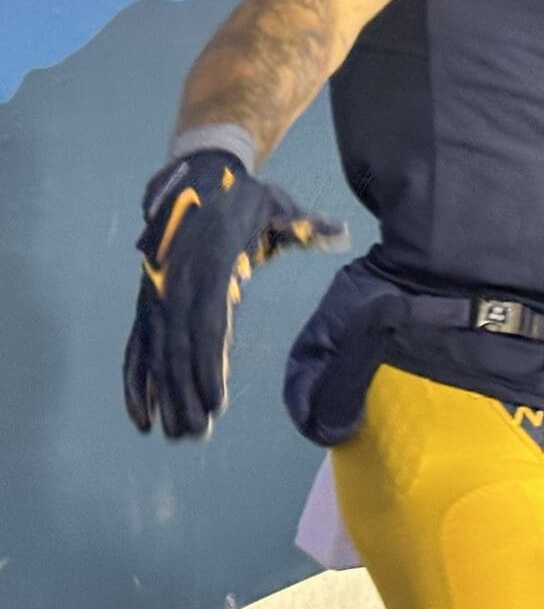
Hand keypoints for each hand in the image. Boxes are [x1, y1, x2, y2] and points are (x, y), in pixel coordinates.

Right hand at [123, 151, 347, 438]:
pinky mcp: (148, 300)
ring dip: (163, 395)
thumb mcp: (278, 206)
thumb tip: (342, 232)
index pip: (208, 324)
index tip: (216, 402)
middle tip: (197, 434)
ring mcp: (157, 292)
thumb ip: (306, 225)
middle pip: (178, 347)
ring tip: (178, 433)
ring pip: (156, 352)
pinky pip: (137, 346)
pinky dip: (135, 381)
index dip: (209, 365)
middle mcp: (176, 282)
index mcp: (210, 264)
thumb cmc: (245, 197)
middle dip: (185, 393)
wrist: (199, 174)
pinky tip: (141, 415)